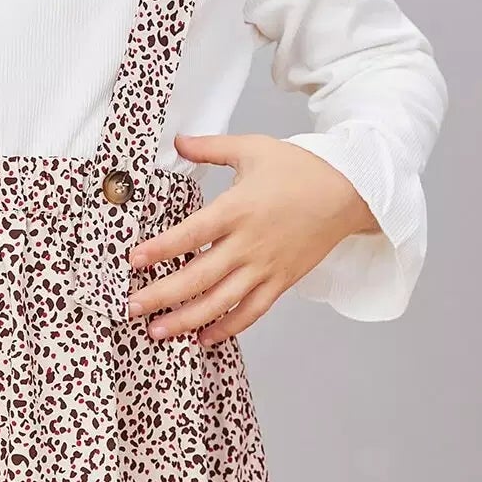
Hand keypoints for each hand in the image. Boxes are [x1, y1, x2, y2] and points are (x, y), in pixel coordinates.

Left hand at [126, 132, 379, 345]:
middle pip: (199, 277)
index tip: (134, 261)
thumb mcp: (253, 148)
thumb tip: (178, 142)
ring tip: (157, 331)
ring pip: (221, 303)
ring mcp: (266, 267)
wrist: (350, 192)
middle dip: (162, 296)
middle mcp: (249, 243)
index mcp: (238, 209)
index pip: (192, 234)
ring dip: (187, 320)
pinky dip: (227, 328)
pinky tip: (203, 339)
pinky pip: (251, 312)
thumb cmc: (301, 168)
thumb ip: (211, 148)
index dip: (161, 249)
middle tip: (131, 308)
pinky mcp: (281, 282)